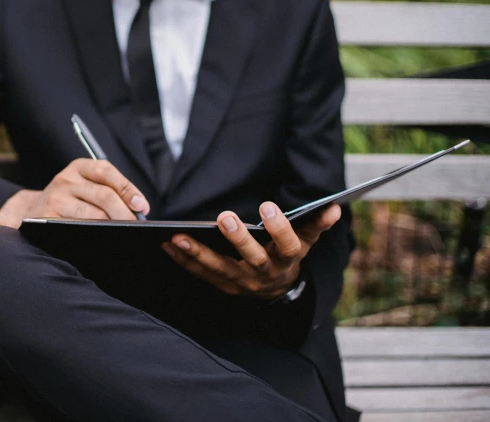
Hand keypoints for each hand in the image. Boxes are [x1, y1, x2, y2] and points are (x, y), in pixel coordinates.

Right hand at [0, 159, 149, 227]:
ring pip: (94, 215)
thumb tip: (138, 209)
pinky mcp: (49, 218)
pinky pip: (79, 227)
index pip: (106, 171)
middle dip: (125, 213)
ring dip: (113, 226)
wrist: (33, 211)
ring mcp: (56, 198)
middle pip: (104, 195)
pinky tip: (104, 238)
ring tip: (124, 233)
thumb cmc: (70, 200)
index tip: (142, 207)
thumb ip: (110, 190)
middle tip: (136, 225)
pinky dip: (96, 234)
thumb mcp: (85, 186)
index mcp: (79, 167)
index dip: (128, 189)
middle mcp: (65, 179)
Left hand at [161, 203, 340, 298]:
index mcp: (287, 260)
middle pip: (251, 258)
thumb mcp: (304, 242)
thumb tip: (334, 207)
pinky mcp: (221, 285)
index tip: (268, 206)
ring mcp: (241, 282)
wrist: (275, 292)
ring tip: (176, 236)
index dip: (280, 228)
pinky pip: (200, 273)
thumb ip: (315, 224)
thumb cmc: (286, 255)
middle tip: (224, 216)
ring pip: (219, 268)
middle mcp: (264, 273)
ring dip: (196, 253)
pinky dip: (182, 260)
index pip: (288, 245)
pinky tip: (165, 244)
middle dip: (237, 238)